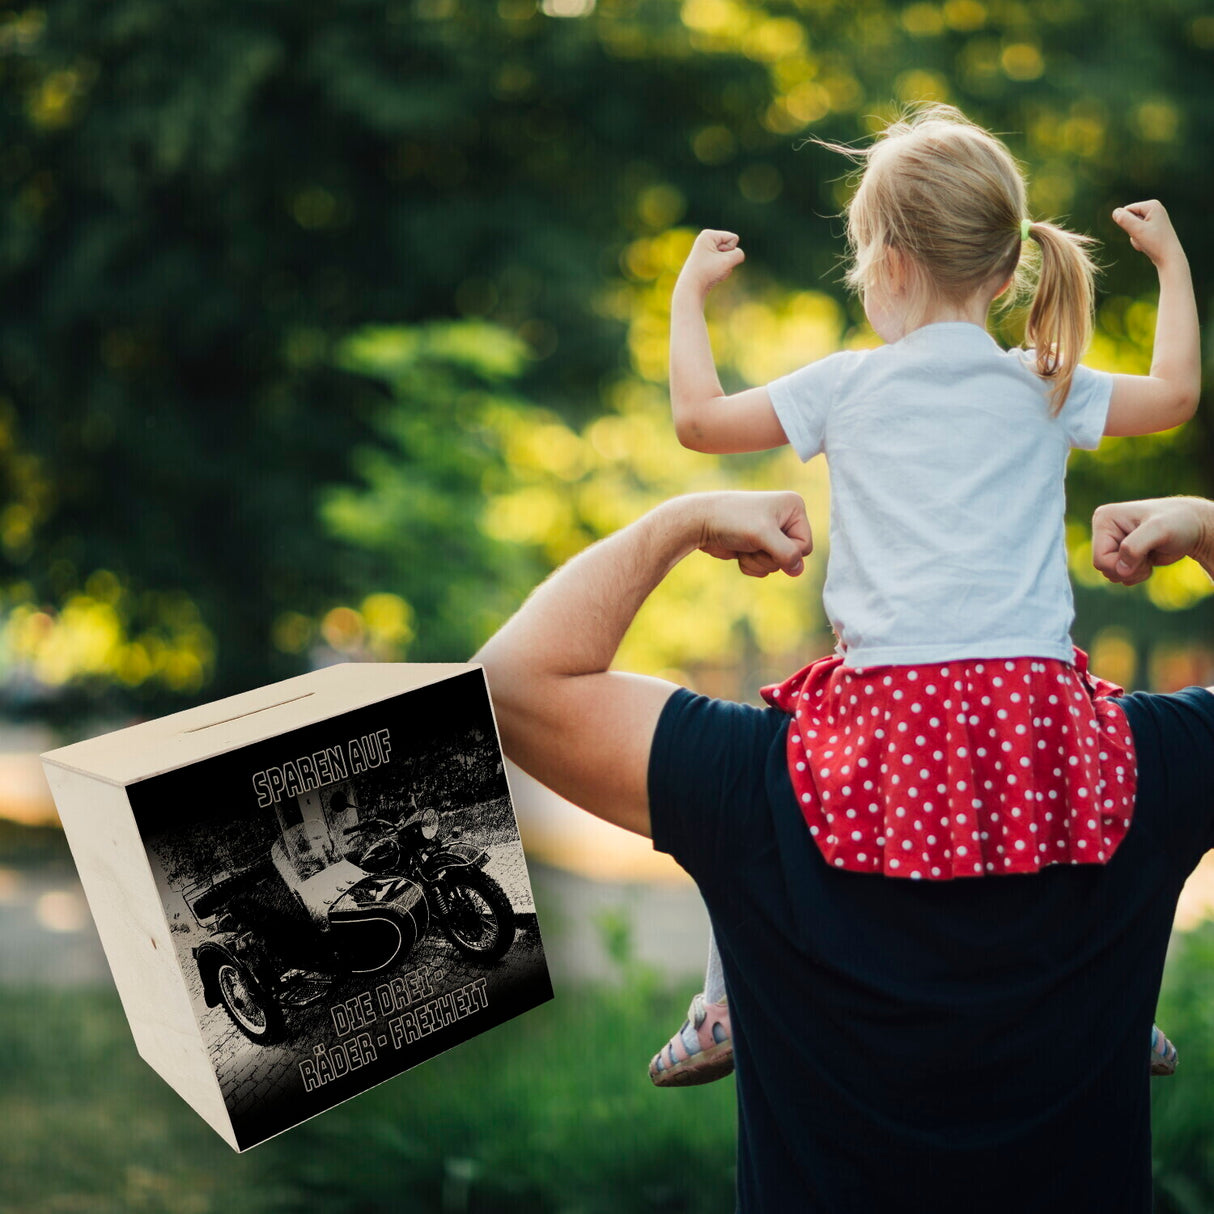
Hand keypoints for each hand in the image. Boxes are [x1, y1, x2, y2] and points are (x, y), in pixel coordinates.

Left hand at [677, 229, 745, 297]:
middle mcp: (706, 240)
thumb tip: (738, 254)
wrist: (691, 288)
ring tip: (711, 272)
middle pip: (731, 247)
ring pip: (729, 257)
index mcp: (708, 234)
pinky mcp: (709, 261)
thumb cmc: (707, 272)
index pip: (734, 238)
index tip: (715, 259)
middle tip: (713, 266)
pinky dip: (721, 271)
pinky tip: (711, 275)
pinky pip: (724, 264)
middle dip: (727, 259)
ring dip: (725, 267)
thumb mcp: (728, 261)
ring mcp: (707, 250)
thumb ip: (739, 254)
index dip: (730, 251)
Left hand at [695, 490, 812, 577]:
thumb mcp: (763, 535)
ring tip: (744, 546)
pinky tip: (739, 552)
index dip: (787, 551)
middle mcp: (785, 518)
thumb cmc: (732, 520)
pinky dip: (751, 565)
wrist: (700, 522)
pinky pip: (764, 567)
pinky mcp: (757, 545)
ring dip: (758, 561)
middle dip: (770, 557)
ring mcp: (771, 533)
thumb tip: (798, 570)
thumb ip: (787, 553)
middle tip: (752, 543)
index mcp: (794, 507)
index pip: (805, 545)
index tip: (766, 540)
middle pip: (792, 557)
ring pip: (777, 565)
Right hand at [1091, 497, 1213, 584]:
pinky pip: (1120, 575)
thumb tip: (1120, 571)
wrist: (1193, 527)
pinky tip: (1149, 560)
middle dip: (1129, 569)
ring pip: (1111, 574)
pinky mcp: (1121, 553)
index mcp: (1104, 519)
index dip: (1122, 565)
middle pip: (1104, 569)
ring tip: (1149, 556)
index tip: (1145, 553)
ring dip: (1134, 572)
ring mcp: (1112, 542)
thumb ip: (1135, 547)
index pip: (1099, 559)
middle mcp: (1104, 530)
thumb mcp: (1159, 530)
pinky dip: (1136, 574)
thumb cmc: (1179, 522)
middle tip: (1149, 555)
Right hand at [1113, 201, 1184, 269]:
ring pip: (1132, 227)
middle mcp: (1154, 209)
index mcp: (1152, 205)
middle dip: (1131, 230)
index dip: (1127, 224)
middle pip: (1129, 218)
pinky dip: (1139, 240)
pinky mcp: (1154, 228)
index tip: (1140, 231)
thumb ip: (1124, 219)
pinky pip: (1138, 233)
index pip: (1126, 210)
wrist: (1169, 257)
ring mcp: (1154, 218)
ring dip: (1135, 237)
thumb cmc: (1155, 243)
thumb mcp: (1137, 230)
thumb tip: (1115, 211)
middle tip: (1144, 237)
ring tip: (1147, 241)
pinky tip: (1149, 244)